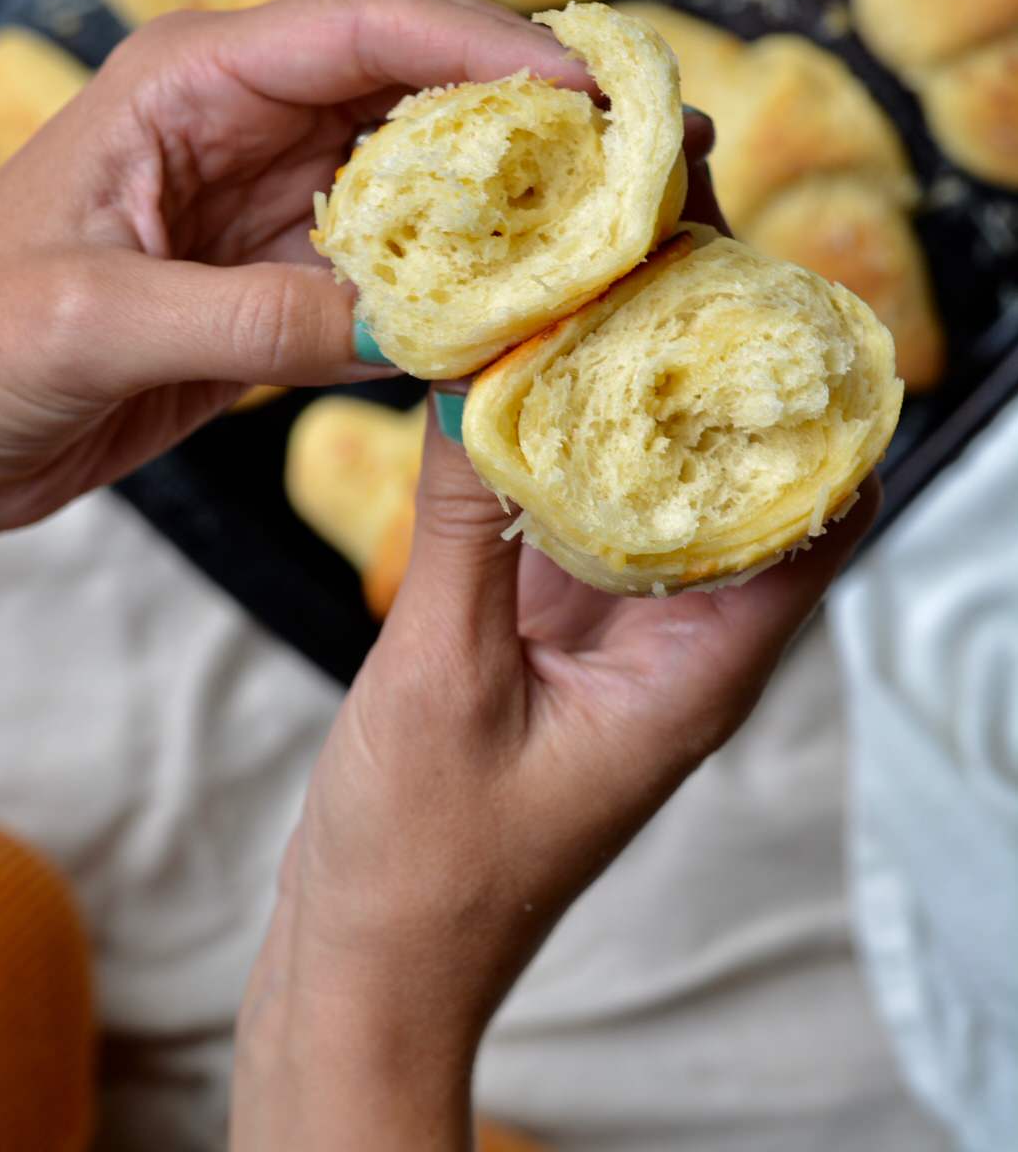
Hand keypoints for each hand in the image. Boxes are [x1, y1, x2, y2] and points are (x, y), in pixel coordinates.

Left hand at [0, 0, 589, 546]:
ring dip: (524, 203)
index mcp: (192, 78)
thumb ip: (254, 317)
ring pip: (429, 182)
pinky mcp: (284, 280)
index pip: (369, 29)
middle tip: (657, 147)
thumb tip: (418, 328)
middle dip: (542, 116)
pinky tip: (540, 304)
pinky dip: (470, 288)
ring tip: (631, 223)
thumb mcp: (99, 322)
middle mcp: (248, 121)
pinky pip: (402, 271)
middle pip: (424, 91)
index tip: (593, 94)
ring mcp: (274, 201)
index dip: (491, 47)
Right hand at [231, 137, 877, 1150]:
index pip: (821, 514)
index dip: (813, 396)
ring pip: (656, 484)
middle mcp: (681, 641)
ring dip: (633, 384)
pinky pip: (580, 513)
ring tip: (600, 265)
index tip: (766, 284)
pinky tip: (519, 368)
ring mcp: (619, 633)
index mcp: (701, 669)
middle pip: (737, 476)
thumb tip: (474, 368)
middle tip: (665, 223)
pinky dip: (560, 439)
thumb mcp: (438, 680)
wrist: (370, 968)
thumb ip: (463, 524)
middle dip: (712, 354)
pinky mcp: (556, 630)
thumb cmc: (419, 868)